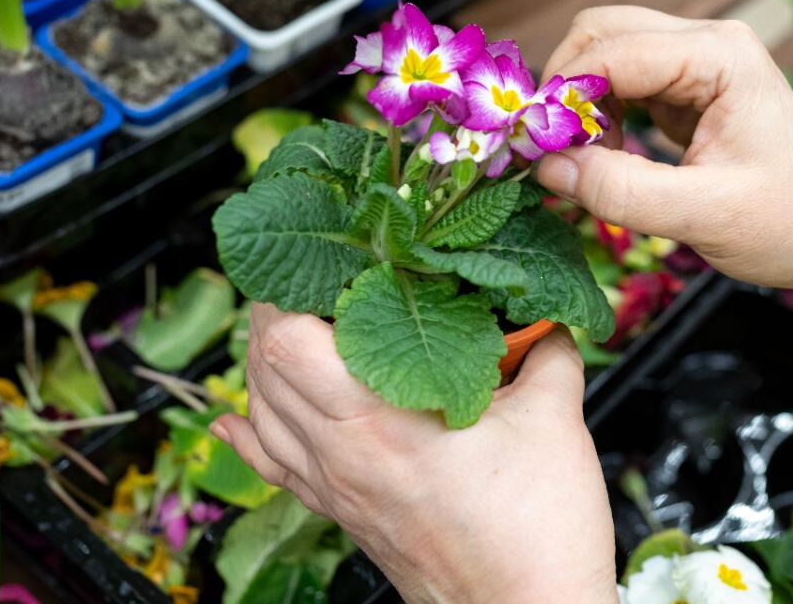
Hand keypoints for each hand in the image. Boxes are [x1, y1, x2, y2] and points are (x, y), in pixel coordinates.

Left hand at [211, 304, 618, 603]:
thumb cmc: (533, 535)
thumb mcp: (556, 421)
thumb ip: (550, 353)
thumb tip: (548, 318)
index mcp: (379, 420)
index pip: (286, 340)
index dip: (291, 290)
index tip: (328, 258)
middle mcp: (341, 454)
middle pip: (262, 365)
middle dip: (278, 311)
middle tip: (319, 279)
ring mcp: (336, 488)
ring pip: (259, 410)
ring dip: (265, 361)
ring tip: (295, 325)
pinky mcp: (343, 513)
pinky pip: (271, 467)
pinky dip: (249, 432)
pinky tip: (236, 419)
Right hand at [537, 6, 792, 292]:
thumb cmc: (791, 224)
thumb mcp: (703, 216)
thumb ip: (622, 191)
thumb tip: (546, 167)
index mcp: (720, 57)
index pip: (611, 52)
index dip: (561, 97)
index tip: (529, 148)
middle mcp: (708, 43)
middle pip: (600, 34)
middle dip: (563, 90)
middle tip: (548, 153)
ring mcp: (699, 61)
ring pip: (605, 54)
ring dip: (579, 104)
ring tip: (583, 164)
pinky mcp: (689, 88)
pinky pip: (622, 83)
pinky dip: (598, 116)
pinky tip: (605, 159)